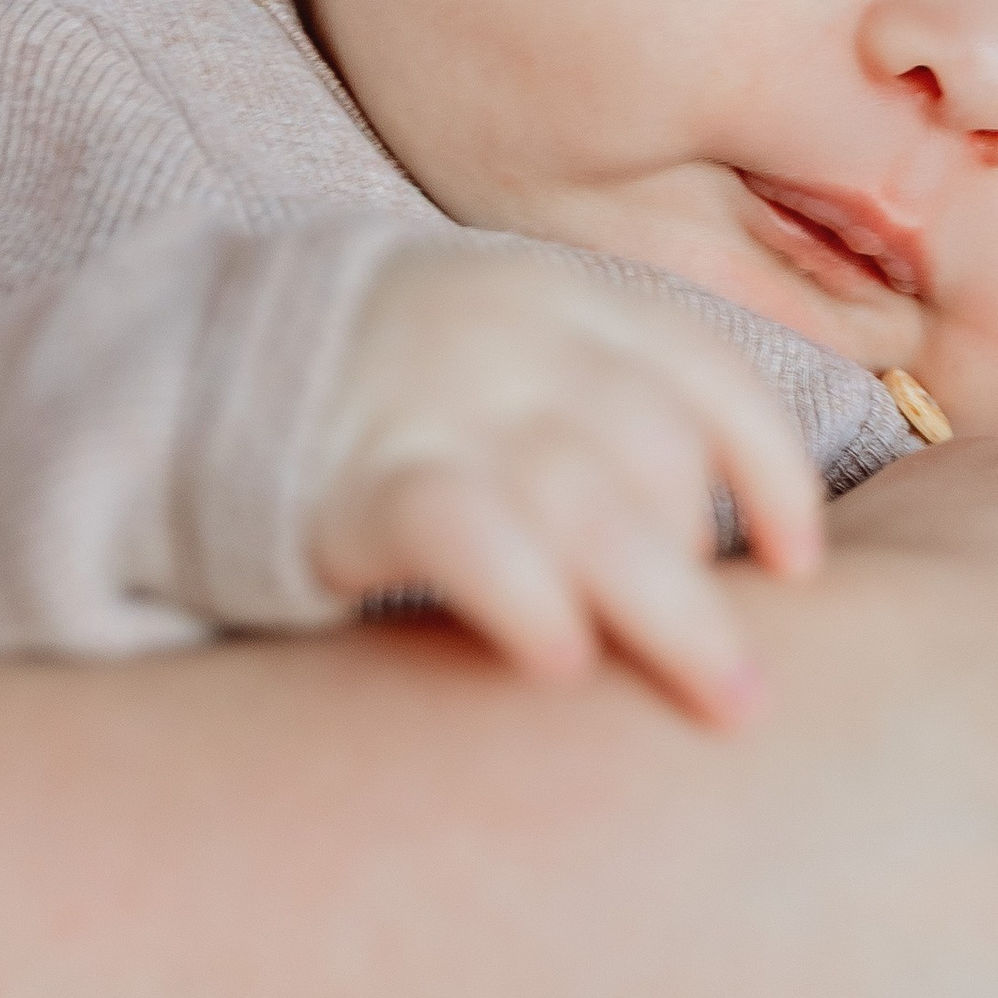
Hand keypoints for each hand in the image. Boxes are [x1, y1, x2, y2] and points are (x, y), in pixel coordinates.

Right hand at [307, 242, 821, 723]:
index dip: (771, 473)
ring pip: (592, 501)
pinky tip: (565, 663)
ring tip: (721, 699)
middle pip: (659, 452)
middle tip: (741, 682)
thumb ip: (609, 414)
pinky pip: (469, 534)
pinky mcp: (358, 479)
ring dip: (672, 611)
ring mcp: (433, 402)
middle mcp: (511, 339)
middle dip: (711, 571)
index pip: (708, 375)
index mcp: (562, 298)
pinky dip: (531, 598)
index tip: (799, 565)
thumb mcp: (509, 357)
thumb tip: (751, 551)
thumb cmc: (401, 399)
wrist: (198, 368)